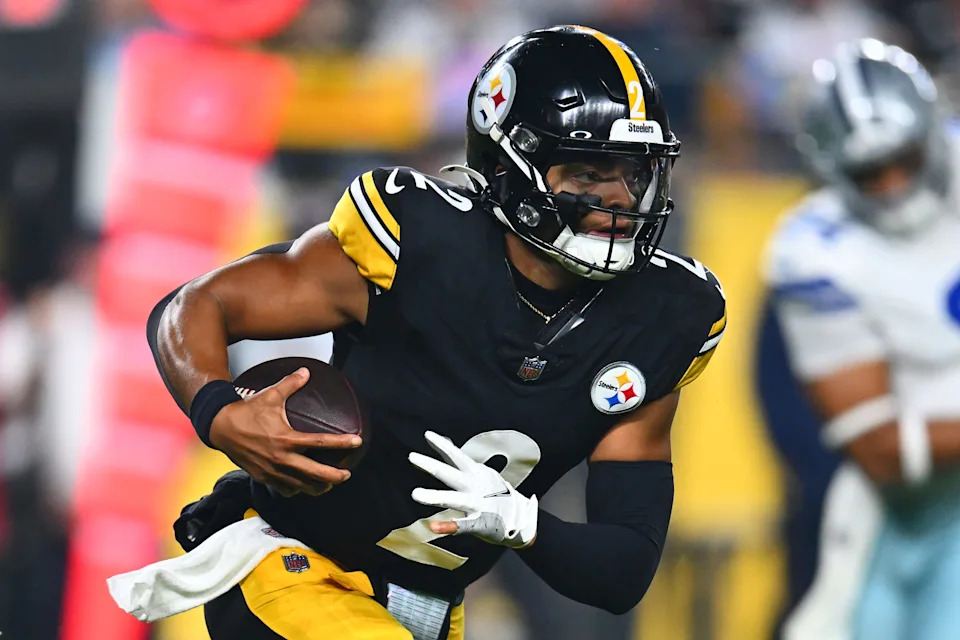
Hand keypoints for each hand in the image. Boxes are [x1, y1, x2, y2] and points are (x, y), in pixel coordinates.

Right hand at [209, 367, 361, 497]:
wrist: (219, 427)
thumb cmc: (245, 411)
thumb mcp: (270, 395)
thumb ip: (291, 383)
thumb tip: (306, 371)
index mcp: (286, 439)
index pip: (321, 442)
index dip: (342, 443)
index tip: (357, 442)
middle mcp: (281, 459)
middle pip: (316, 474)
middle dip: (335, 476)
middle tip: (347, 474)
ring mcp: (272, 471)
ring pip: (302, 486)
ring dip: (318, 486)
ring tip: (328, 484)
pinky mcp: (263, 478)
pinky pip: (285, 489)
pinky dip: (296, 489)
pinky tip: (303, 486)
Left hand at [409, 431, 537, 547]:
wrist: (521, 518)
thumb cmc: (494, 493)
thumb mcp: (480, 473)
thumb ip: (460, 461)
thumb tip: (445, 441)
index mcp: (476, 473)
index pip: (457, 456)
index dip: (442, 445)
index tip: (427, 435)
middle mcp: (475, 486)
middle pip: (451, 474)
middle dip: (432, 465)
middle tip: (411, 457)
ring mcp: (478, 504)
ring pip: (454, 499)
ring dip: (435, 496)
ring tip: (415, 494)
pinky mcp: (480, 523)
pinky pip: (463, 526)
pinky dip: (449, 526)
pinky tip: (434, 526)